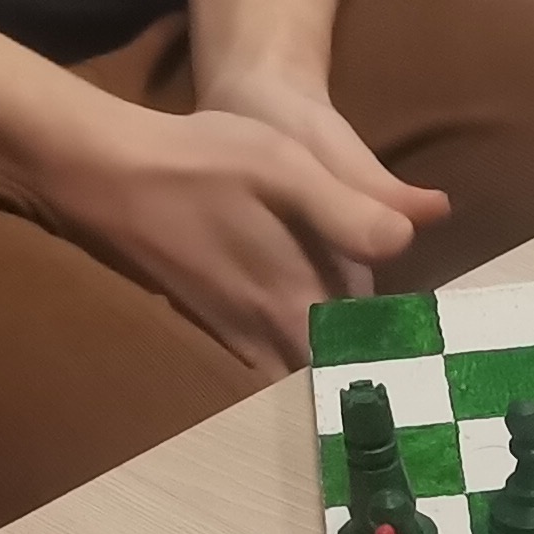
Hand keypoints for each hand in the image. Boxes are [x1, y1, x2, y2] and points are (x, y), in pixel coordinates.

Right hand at [12, 85, 438, 370]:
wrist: (104, 173)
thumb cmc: (198, 160)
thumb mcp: (284, 164)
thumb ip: (348, 209)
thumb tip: (405, 240)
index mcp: (298, 301)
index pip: (368, 351)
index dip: (403, 355)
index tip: (429, 356)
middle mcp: (268, 333)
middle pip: (336, 371)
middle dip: (370, 371)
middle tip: (408, 367)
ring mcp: (235, 336)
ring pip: (300, 373)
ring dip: (333, 368)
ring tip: (371, 360)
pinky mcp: (211, 328)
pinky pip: (267, 362)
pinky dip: (296, 359)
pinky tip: (310, 332)